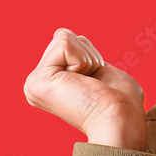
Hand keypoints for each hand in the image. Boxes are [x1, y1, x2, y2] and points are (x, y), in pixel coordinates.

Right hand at [23, 28, 148, 149]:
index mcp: (51, 81)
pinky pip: (64, 43)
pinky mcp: (37, 80)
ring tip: (89, 85)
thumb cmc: (122, 101)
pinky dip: (83, 61)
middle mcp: (37, 83)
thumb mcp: (102, 71)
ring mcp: (33, 83)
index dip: (90, 56)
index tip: (95, 82)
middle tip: (93, 84)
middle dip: (88, 55)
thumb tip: (66, 37)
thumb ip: (82, 55)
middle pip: (64, 35)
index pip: (68, 41)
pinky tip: (82, 84)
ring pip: (64, 37)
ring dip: (87, 59)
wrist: (121, 120)